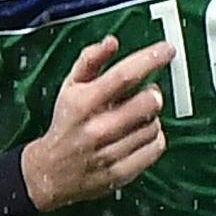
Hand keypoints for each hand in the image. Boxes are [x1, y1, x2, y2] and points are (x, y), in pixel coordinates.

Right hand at [22, 34, 170, 210]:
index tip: (166, 50)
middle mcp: (97, 128)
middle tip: (147, 93)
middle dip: (153, 94)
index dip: (150, 59)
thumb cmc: (65, 125)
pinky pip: (155, 149)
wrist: (49, 172)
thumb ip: (90, 61)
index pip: (124, 75)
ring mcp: (110, 153)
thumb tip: (111, 42)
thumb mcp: (70, 88)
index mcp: (84, 103)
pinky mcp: (121, 173)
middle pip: (148, 102)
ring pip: (154, 126)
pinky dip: (154, 139)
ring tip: (136, 118)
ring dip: (151, 118)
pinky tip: (142, 135)